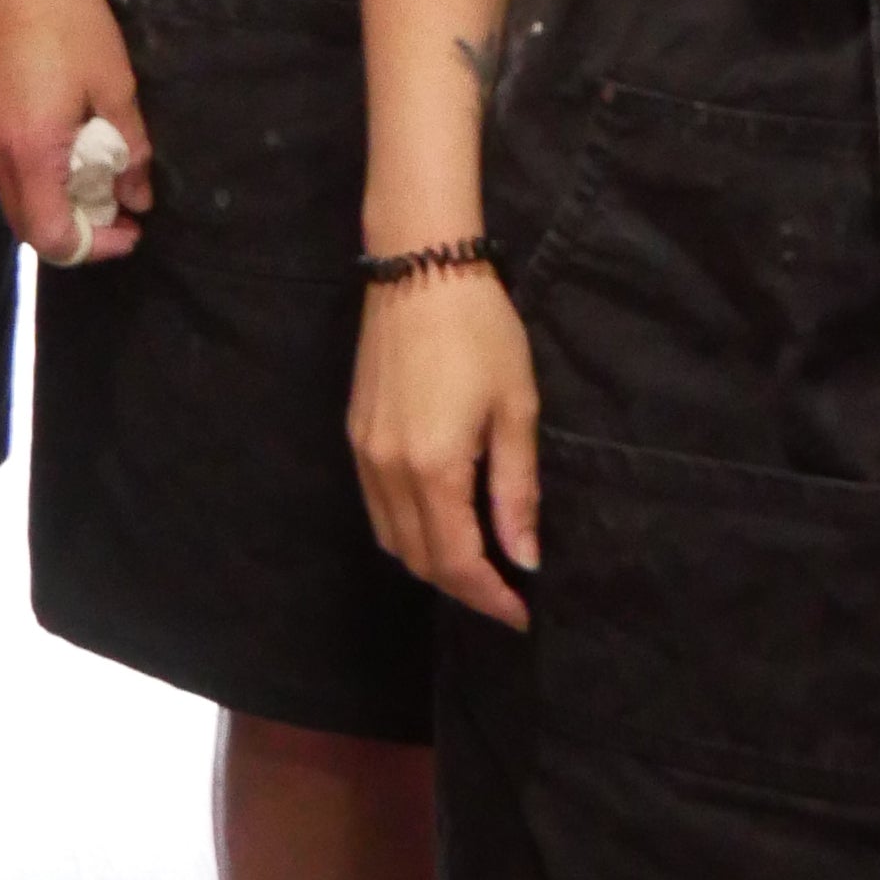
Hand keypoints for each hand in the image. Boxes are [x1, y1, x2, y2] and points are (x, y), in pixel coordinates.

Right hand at [0, 0, 154, 263]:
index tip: (131, 230)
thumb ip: (130, 147)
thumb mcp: (115, 84)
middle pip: (27, 226)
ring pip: (15, 198)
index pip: (50, 236)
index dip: (94, 246)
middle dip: (76, 232)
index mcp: (28, 151)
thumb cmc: (69, 18)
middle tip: (120, 213)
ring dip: (57, 204)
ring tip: (103, 182)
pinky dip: (40, 178)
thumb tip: (139, 196)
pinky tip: (72, 152)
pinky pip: (7, 169)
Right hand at [349, 270, 541, 631]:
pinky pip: (376, 507)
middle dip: (462, 586)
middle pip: (419, 560)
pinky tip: (438, 519)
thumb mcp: (515, 408)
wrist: (420, 266)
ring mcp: (364, 454)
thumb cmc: (480, 331)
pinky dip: (406, 530)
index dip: (489, 597)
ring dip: (431, 562)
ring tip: (476, 561)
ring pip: (391, 539)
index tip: (521, 613)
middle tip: (505, 589)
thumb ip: (516, 489)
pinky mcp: (355, 433)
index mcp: (432, 470)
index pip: (457, 562)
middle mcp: (387, 472)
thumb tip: (524, 556)